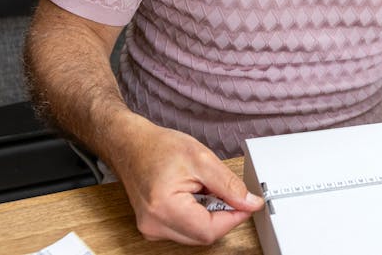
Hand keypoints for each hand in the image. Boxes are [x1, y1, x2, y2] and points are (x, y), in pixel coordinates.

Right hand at [106, 115, 263, 244]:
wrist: (131, 145)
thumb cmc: (159, 147)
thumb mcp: (202, 159)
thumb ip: (229, 184)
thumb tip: (250, 202)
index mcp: (164, 208)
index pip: (210, 230)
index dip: (234, 218)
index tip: (248, 204)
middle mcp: (155, 225)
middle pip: (204, 235)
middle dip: (222, 215)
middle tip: (225, 190)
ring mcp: (152, 228)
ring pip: (196, 234)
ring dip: (209, 215)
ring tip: (203, 188)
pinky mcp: (154, 226)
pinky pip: (185, 229)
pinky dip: (197, 215)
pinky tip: (194, 195)